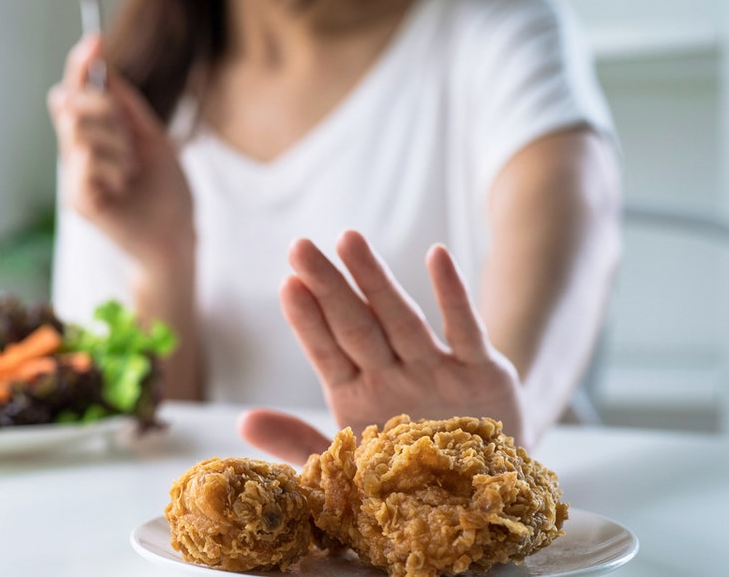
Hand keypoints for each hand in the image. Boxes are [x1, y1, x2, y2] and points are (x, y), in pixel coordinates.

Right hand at [47, 35, 193, 271]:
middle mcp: (77, 153)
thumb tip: (105, 69)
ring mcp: (74, 177)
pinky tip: (124, 188)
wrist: (177, 235)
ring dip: (117, 145)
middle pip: (68, 103)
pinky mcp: (77, 199)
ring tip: (131, 172)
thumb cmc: (167, 192)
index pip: (75, 92)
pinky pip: (86, 160)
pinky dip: (114, 168)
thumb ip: (127, 107)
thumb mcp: (152, 138)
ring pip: (80, 131)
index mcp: (96, 136)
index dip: (81, 64)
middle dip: (102, 108)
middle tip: (129, 137)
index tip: (94, 40)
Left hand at [240, 230, 525, 464]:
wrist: (485, 489)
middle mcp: (392, 375)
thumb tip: (243, 421)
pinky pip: (465, 330)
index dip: (307, 322)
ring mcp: (434, 369)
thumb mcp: (351, 471)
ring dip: (376, 280)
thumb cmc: (409, 476)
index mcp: (357, 397)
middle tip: (299, 246)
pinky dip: (453, 295)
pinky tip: (437, 255)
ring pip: (400, 318)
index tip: (287, 285)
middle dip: (328, 287)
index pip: (326, 352)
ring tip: (349, 240)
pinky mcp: (481, 373)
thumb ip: (298, 445)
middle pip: (355, 324)